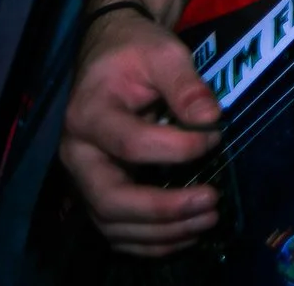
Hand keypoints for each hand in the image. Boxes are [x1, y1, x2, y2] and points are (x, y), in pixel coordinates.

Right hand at [58, 9, 222, 255]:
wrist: (110, 54)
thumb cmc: (135, 51)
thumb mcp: (163, 53)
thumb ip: (187, 85)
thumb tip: (212, 119)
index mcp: (88, 116)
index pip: (130, 144)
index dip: (176, 148)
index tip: (215, 138)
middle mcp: (78, 156)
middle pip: (110, 200)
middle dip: (163, 209)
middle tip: (212, 201)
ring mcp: (85, 179)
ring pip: (113, 224)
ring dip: (162, 232)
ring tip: (208, 219)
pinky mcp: (98, 191)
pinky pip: (117, 230)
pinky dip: (150, 241)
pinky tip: (186, 235)